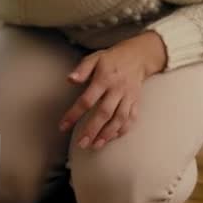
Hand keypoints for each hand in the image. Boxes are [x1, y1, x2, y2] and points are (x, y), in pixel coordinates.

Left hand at [59, 31, 166, 149]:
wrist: (139, 56)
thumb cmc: (111, 59)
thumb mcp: (94, 58)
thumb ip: (82, 69)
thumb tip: (70, 79)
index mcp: (104, 79)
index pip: (87, 100)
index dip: (74, 114)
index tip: (63, 126)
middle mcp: (117, 89)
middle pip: (104, 113)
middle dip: (92, 130)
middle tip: (81, 144)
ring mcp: (128, 97)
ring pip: (119, 119)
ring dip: (107, 134)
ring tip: (95, 145)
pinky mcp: (136, 102)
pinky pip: (131, 119)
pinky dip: (122, 130)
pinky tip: (111, 139)